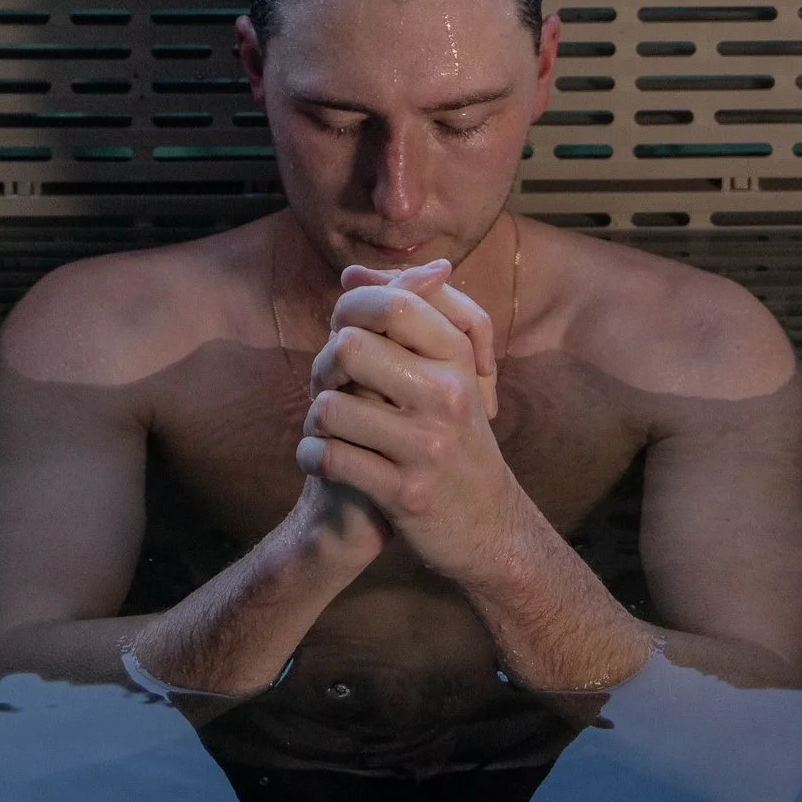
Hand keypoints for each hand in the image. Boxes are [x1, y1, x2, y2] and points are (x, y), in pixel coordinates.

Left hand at [297, 274, 523, 583]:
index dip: (350, 309)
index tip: (342, 332)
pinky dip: (312, 457)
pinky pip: (330, 458)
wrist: (490, 527)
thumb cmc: (454, 437)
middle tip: (330, 387)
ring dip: (316, 420)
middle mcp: (447, 395)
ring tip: (329, 429)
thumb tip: (351, 274)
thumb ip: (403, 317)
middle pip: (349, 346)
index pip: (393, 303)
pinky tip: (323, 460)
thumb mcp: (446, 373)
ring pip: (329, 407)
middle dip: (323, 366)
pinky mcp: (404, 493)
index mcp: (456, 357)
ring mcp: (427, 446)